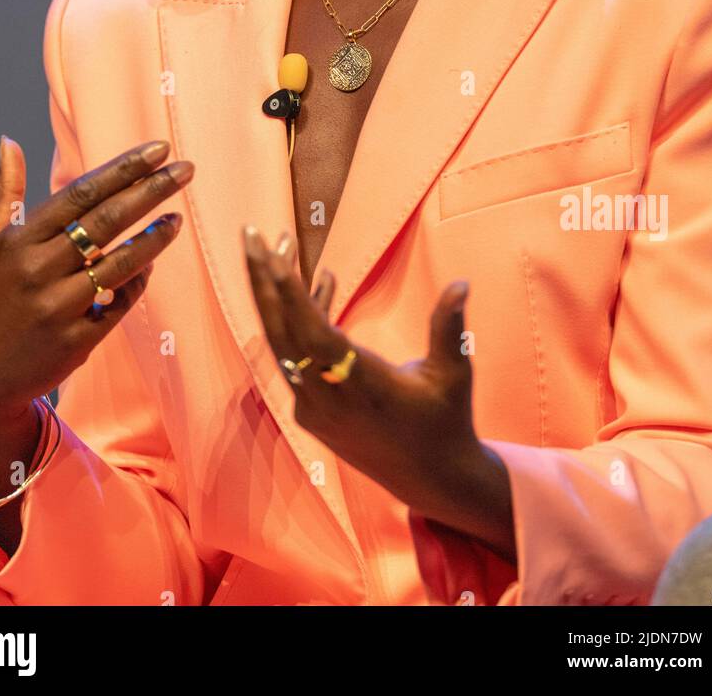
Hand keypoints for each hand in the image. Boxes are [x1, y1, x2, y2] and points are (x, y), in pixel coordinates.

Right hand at [0, 136, 193, 443]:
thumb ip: (3, 194)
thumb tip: (9, 141)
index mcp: (17, 242)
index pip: (80, 194)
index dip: (123, 169)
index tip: (158, 149)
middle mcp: (38, 272)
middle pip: (107, 221)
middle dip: (152, 190)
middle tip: (187, 169)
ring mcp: (58, 309)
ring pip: (121, 263)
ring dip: (155, 237)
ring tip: (177, 217)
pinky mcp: (75, 342)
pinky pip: (120, 303)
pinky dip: (138, 280)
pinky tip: (151, 262)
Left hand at [242, 226, 511, 551]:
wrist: (432, 480)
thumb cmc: (447, 421)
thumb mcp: (454, 374)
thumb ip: (448, 327)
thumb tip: (461, 283)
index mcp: (363, 387)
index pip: (315, 337)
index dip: (293, 296)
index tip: (275, 255)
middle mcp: (328, 399)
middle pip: (281, 332)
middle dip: (263, 280)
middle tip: (250, 232)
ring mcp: (314, 408)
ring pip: (283, 344)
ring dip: (277, 295)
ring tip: (280, 245)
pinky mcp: (312, 413)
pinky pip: (296, 358)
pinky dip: (301, 320)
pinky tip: (320, 283)